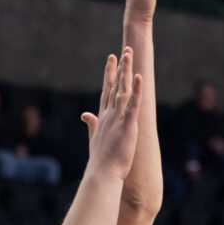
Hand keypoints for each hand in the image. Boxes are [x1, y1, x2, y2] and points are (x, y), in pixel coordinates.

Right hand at [81, 47, 142, 180]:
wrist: (102, 174)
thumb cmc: (101, 160)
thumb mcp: (95, 138)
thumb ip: (91, 124)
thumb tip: (85, 114)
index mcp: (103, 117)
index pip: (106, 90)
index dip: (109, 74)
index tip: (111, 59)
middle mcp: (109, 115)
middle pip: (114, 86)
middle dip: (119, 68)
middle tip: (124, 50)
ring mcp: (117, 119)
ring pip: (123, 90)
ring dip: (126, 72)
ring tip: (130, 55)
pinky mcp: (127, 126)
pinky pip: (133, 105)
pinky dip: (136, 90)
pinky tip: (138, 77)